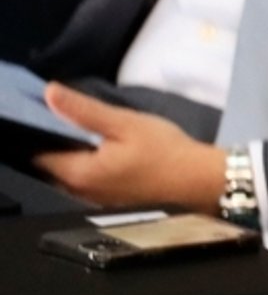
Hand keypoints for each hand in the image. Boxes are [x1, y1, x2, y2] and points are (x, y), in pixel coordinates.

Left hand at [33, 83, 227, 210]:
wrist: (201, 181)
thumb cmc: (165, 152)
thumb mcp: (125, 123)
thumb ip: (84, 111)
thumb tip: (48, 93)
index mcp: (78, 173)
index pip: (38, 152)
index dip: (39, 129)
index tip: (49, 110)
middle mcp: (79, 192)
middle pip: (51, 164)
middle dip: (54, 140)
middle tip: (70, 116)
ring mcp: (94, 199)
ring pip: (68, 171)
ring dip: (71, 152)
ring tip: (85, 129)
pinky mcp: (109, 201)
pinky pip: (85, 178)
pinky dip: (86, 162)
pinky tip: (102, 149)